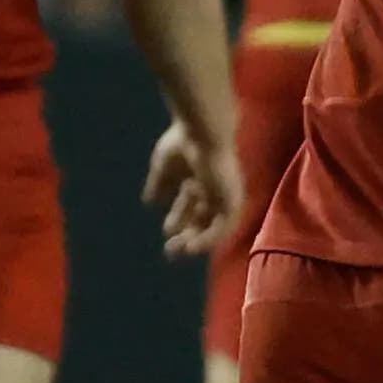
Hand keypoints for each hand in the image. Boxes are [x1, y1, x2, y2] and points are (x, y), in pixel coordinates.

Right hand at [144, 119, 243, 257]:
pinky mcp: (232, 199)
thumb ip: (159, 184)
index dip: (179, 220)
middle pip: (203, 219)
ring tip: (181, 251)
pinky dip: (209, 238)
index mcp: (199, 178)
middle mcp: (214, 189)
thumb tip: (150, 202)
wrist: (202, 131)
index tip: (167, 231)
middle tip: (171, 250)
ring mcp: (224, 194)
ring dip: (198, 241)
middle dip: (187, 235)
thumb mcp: (164, 166)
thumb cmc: (183, 142)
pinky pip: (223, 227)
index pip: (191, 206)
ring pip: (214, 225)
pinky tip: (192, 247)